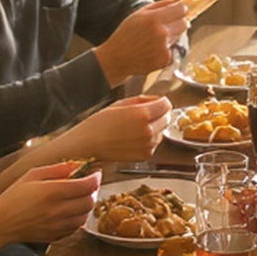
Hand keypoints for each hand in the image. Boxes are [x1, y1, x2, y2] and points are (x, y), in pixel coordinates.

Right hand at [0, 162, 100, 245]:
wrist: (0, 223)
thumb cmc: (13, 197)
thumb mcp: (32, 175)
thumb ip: (57, 169)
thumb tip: (78, 165)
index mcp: (52, 191)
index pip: (87, 185)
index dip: (95, 178)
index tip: (95, 173)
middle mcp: (57, 210)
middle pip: (90, 201)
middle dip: (92, 191)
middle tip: (87, 185)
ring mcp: (58, 225)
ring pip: (85, 216)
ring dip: (86, 205)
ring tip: (77, 198)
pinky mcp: (56, 236)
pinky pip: (76, 227)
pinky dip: (78, 218)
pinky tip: (69, 211)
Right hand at [49, 95, 171, 161]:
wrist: (88, 145)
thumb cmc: (100, 123)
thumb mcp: (120, 103)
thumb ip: (143, 100)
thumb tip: (158, 101)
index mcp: (143, 114)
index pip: (166, 104)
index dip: (160, 102)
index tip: (155, 102)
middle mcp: (148, 131)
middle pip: (167, 118)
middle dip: (159, 114)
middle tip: (144, 114)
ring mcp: (148, 145)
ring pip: (161, 131)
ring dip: (154, 127)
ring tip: (134, 127)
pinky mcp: (145, 155)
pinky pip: (154, 143)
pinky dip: (148, 140)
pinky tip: (132, 138)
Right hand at [94, 0, 189, 86]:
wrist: (117, 58)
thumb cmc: (126, 34)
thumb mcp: (139, 14)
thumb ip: (160, 5)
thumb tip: (178, 0)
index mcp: (154, 18)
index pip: (181, 9)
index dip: (182, 9)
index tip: (180, 10)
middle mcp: (161, 33)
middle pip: (184, 24)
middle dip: (179, 22)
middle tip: (169, 24)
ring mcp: (164, 48)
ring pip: (179, 37)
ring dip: (172, 35)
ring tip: (155, 39)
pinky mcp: (165, 60)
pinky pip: (173, 50)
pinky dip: (166, 49)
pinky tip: (153, 50)